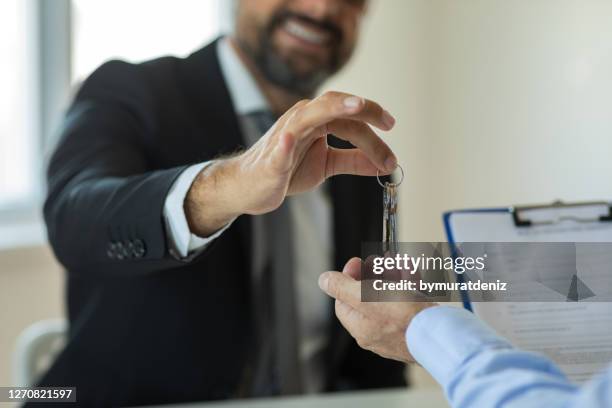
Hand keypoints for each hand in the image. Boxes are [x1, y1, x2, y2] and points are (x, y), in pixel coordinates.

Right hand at [186, 92, 397, 235]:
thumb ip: (353, 160)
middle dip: (363, 111)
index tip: (392, 138)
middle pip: (335, 108)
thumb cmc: (287, 170)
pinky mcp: (271, 159)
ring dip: (331, 109)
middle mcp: (302, 120)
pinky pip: (278, 150)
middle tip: (388, 122)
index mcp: (316, 120)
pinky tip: (290, 141)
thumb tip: (385, 164)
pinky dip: (285, 144)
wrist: (250, 186)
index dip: (374, 127)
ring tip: (354, 106)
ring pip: (309, 117)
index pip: (350, 119)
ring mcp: (284, 137)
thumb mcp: (326, 165)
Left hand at [318, 257, 436, 362]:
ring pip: (391, 296)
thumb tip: (324, 281)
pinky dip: (410, 285)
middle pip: (368, 297)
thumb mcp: (365, 296)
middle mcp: (378, 332)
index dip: (348, 279)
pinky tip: (413, 274)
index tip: (357, 263)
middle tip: (380, 260)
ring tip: (400, 264)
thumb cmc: (404, 318)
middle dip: (375, 274)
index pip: (344, 301)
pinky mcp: (418, 324)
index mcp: (361, 327)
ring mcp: (399, 329)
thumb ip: (342, 287)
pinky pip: (409, 301)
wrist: (443, 333)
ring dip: (394, 276)